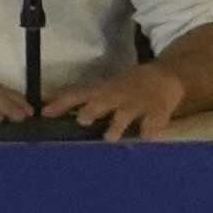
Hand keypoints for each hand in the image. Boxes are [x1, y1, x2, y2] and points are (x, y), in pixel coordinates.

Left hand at [43, 62, 190, 140]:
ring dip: (117, 125)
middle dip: (91, 111)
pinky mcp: (159, 111)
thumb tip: (48, 109)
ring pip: (126, 114)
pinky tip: (147, 137)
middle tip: (83, 120)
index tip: (45, 114)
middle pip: (102, 102)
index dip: (61, 103)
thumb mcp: (106, 86)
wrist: (167, 76)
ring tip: (110, 136)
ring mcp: (139, 103)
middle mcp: (119, 95)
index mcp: (103, 89)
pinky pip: (153, 122)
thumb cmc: (130, 85)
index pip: (78, 94)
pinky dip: (150, 130)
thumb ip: (84, 99)